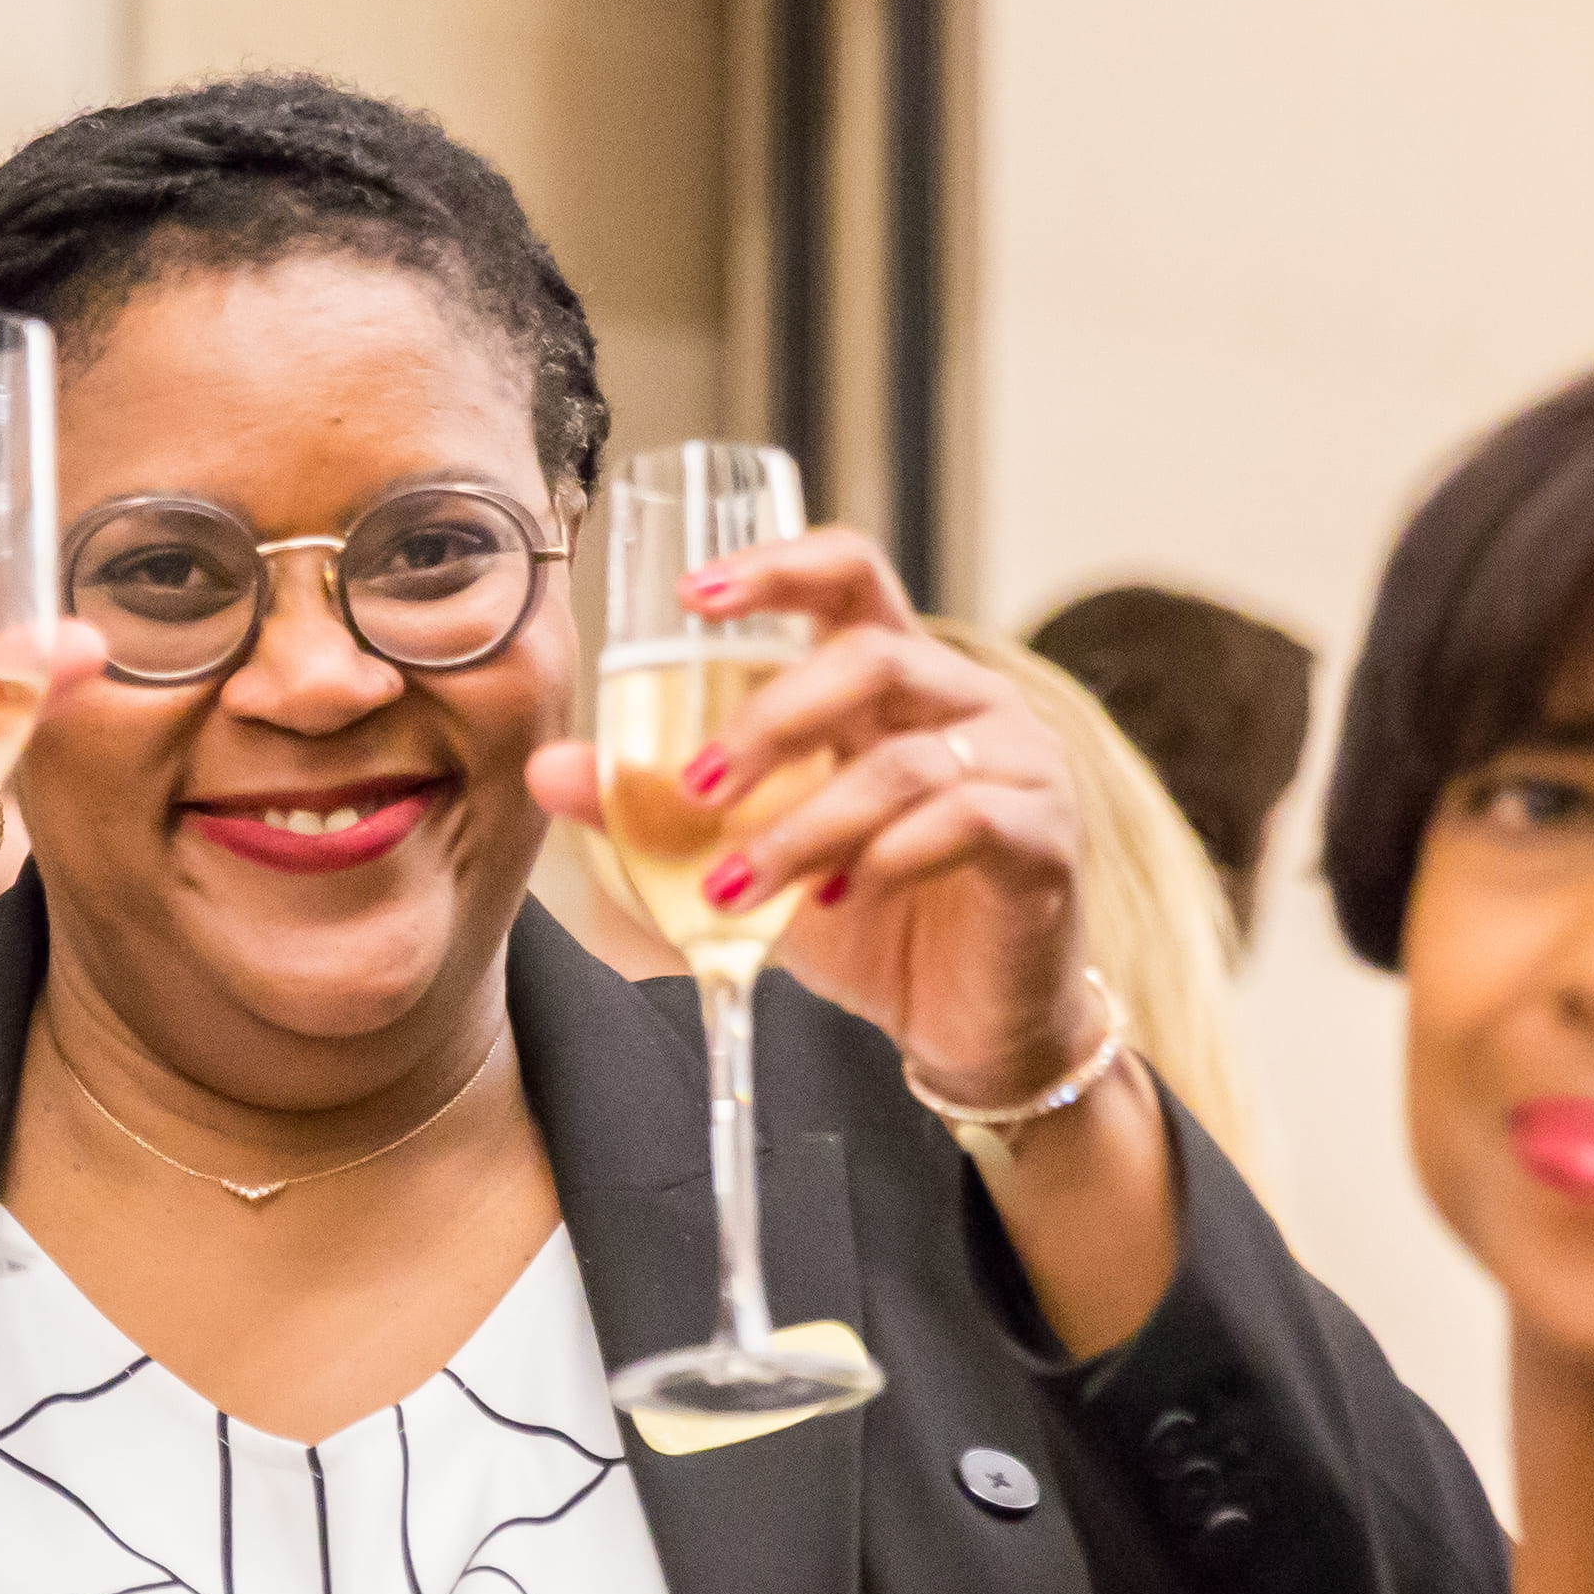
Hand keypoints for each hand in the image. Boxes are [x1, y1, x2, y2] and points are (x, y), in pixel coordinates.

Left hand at [525, 530, 1086, 1101]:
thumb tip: (548, 768)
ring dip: (805, 824)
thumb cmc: (866, 922)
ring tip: (735, 887)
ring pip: (906, 760)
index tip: (694, 595)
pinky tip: (836, 902)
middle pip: (873, 657)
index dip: (781, 566)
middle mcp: (965, 701)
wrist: (967, 1027)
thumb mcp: (746, 858)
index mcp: (897, 681)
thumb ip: (655, 810)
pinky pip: (965, 821)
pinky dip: (886, 859)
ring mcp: (1019, 763)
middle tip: (695, 785)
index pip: (852, 576)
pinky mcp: (1046, 838)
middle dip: (771, 720)